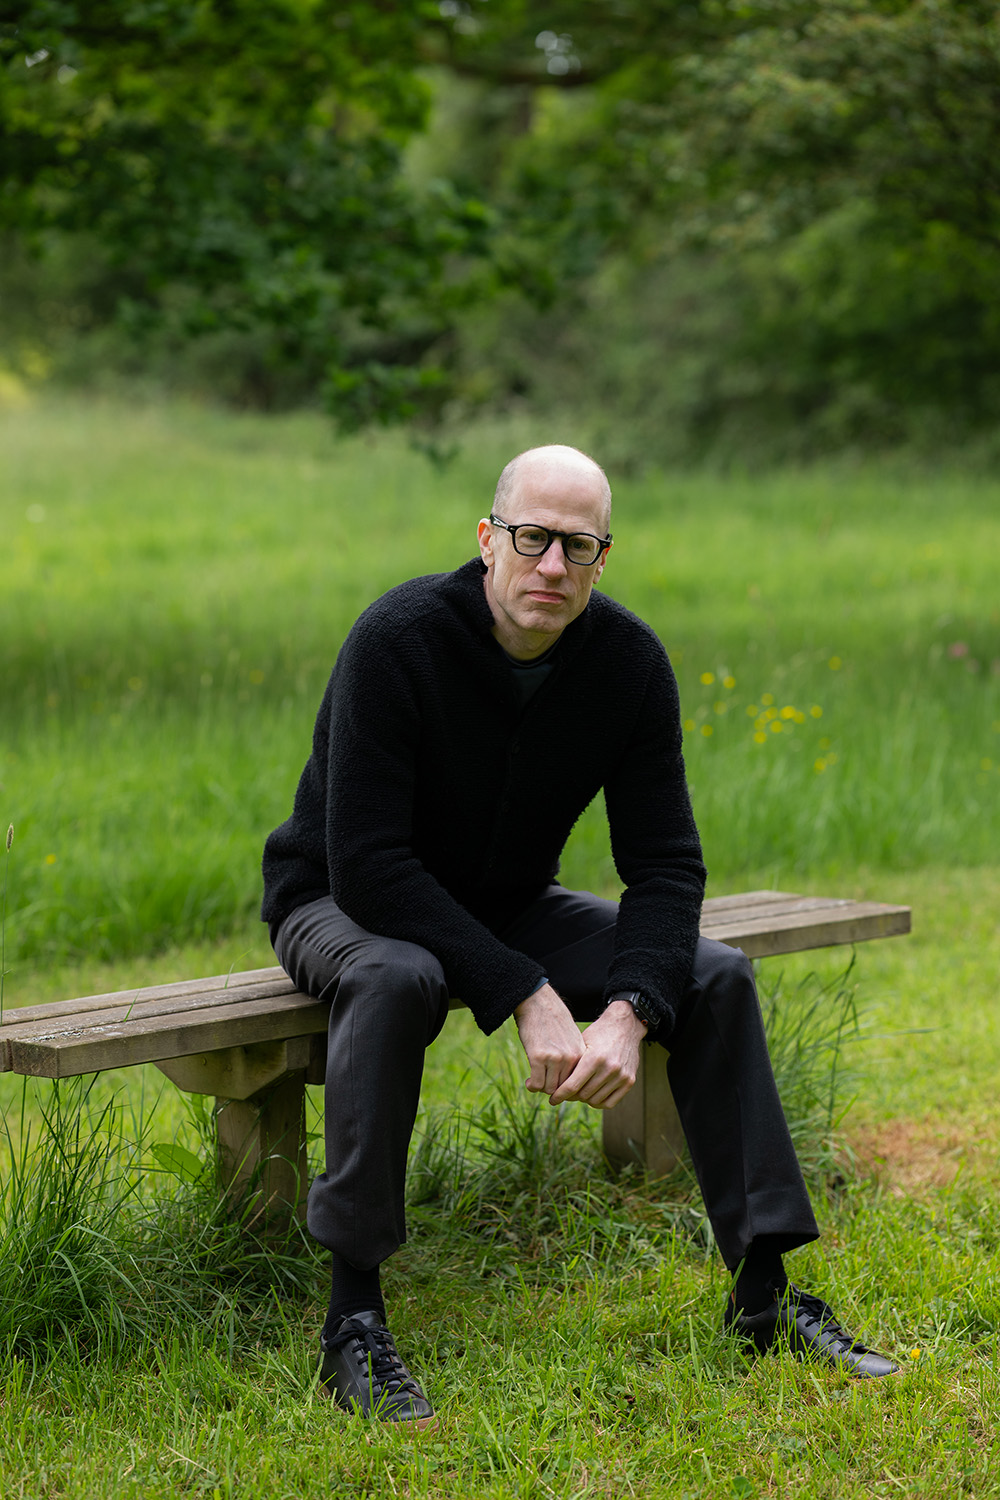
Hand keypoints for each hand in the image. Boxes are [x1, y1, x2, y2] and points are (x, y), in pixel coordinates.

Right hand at [513, 983, 585, 1098]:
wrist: (538, 1002)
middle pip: (563, 1087)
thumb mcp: (570, 1037)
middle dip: (553, 1089)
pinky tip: (529, 1081)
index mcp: (581, 1053)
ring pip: (549, 1088)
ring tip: (535, 1082)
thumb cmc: (552, 1020)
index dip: (567, 1088)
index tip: (559, 1090)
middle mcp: (571, 1057)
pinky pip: (537, 1083)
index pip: (578, 1082)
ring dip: (541, 1088)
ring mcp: (555, 1057)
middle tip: (543, 1084)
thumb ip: (572, 1057)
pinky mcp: (538, 1056)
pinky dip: (532, 1086)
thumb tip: (568, 1080)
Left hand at [548, 1000, 646, 1109]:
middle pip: (583, 1095)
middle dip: (571, 1096)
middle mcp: (609, 1068)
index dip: (560, 1095)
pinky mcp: (629, 1081)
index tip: (552, 1100)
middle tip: (565, 1093)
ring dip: (585, 1099)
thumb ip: (571, 1064)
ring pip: (595, 1100)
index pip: (573, 1085)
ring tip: (578, 1092)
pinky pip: (610, 1103)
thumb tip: (554, 1085)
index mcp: (594, 1058)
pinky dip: (599, 1103)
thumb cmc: (598, 1034)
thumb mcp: (582, 1043)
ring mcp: (621, 1076)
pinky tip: (592, 1096)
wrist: (625, 1026)